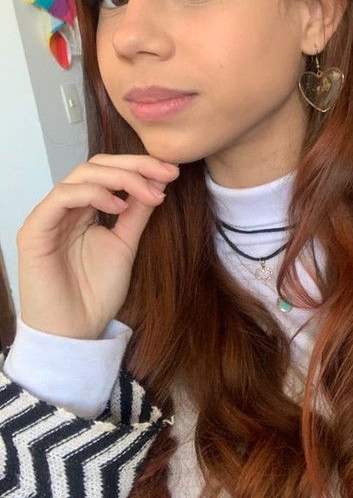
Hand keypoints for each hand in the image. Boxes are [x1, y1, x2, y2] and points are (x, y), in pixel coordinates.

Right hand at [16, 154, 178, 338]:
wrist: (75, 333)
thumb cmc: (95, 294)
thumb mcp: (125, 245)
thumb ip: (137, 213)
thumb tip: (157, 182)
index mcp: (82, 209)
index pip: (108, 171)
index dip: (140, 166)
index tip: (172, 172)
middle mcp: (63, 207)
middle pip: (95, 165)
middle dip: (134, 165)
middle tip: (166, 172)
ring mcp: (48, 216)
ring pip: (81, 175)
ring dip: (120, 177)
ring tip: (148, 192)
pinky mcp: (34, 229)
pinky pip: (62, 197)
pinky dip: (94, 194)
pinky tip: (119, 206)